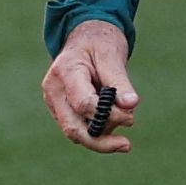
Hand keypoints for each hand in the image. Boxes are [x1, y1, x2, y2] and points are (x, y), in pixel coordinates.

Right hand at [45, 21, 139, 152]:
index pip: (83, 104)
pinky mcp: (61, 110)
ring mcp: (54, 102)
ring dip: (104, 133)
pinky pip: (79, 128)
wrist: (85, 39)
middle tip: (127, 145)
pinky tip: (116, 121)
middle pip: (73, 128)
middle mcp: (54, 90)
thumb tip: (131, 105)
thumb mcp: (112, 55)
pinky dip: (99, 131)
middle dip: (100, 141)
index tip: (131, 118)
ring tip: (124, 116)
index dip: (108, 115)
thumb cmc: (99, 44)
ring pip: (76, 132)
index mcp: (65, 71)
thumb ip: (120, 81)